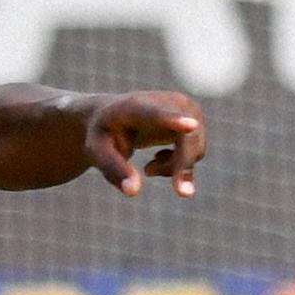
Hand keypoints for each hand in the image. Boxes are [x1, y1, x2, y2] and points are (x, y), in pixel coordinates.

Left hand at [83, 92, 207, 196]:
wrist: (116, 116)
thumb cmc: (104, 133)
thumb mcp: (98, 152)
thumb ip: (114, 170)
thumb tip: (133, 191)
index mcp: (136, 107)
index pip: (156, 114)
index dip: (173, 120)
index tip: (191, 125)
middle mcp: (168, 101)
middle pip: (187, 138)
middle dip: (184, 164)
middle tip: (183, 193)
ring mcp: (186, 108)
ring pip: (194, 150)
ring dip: (173, 168)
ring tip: (149, 167)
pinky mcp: (196, 118)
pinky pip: (196, 152)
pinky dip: (179, 165)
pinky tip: (159, 160)